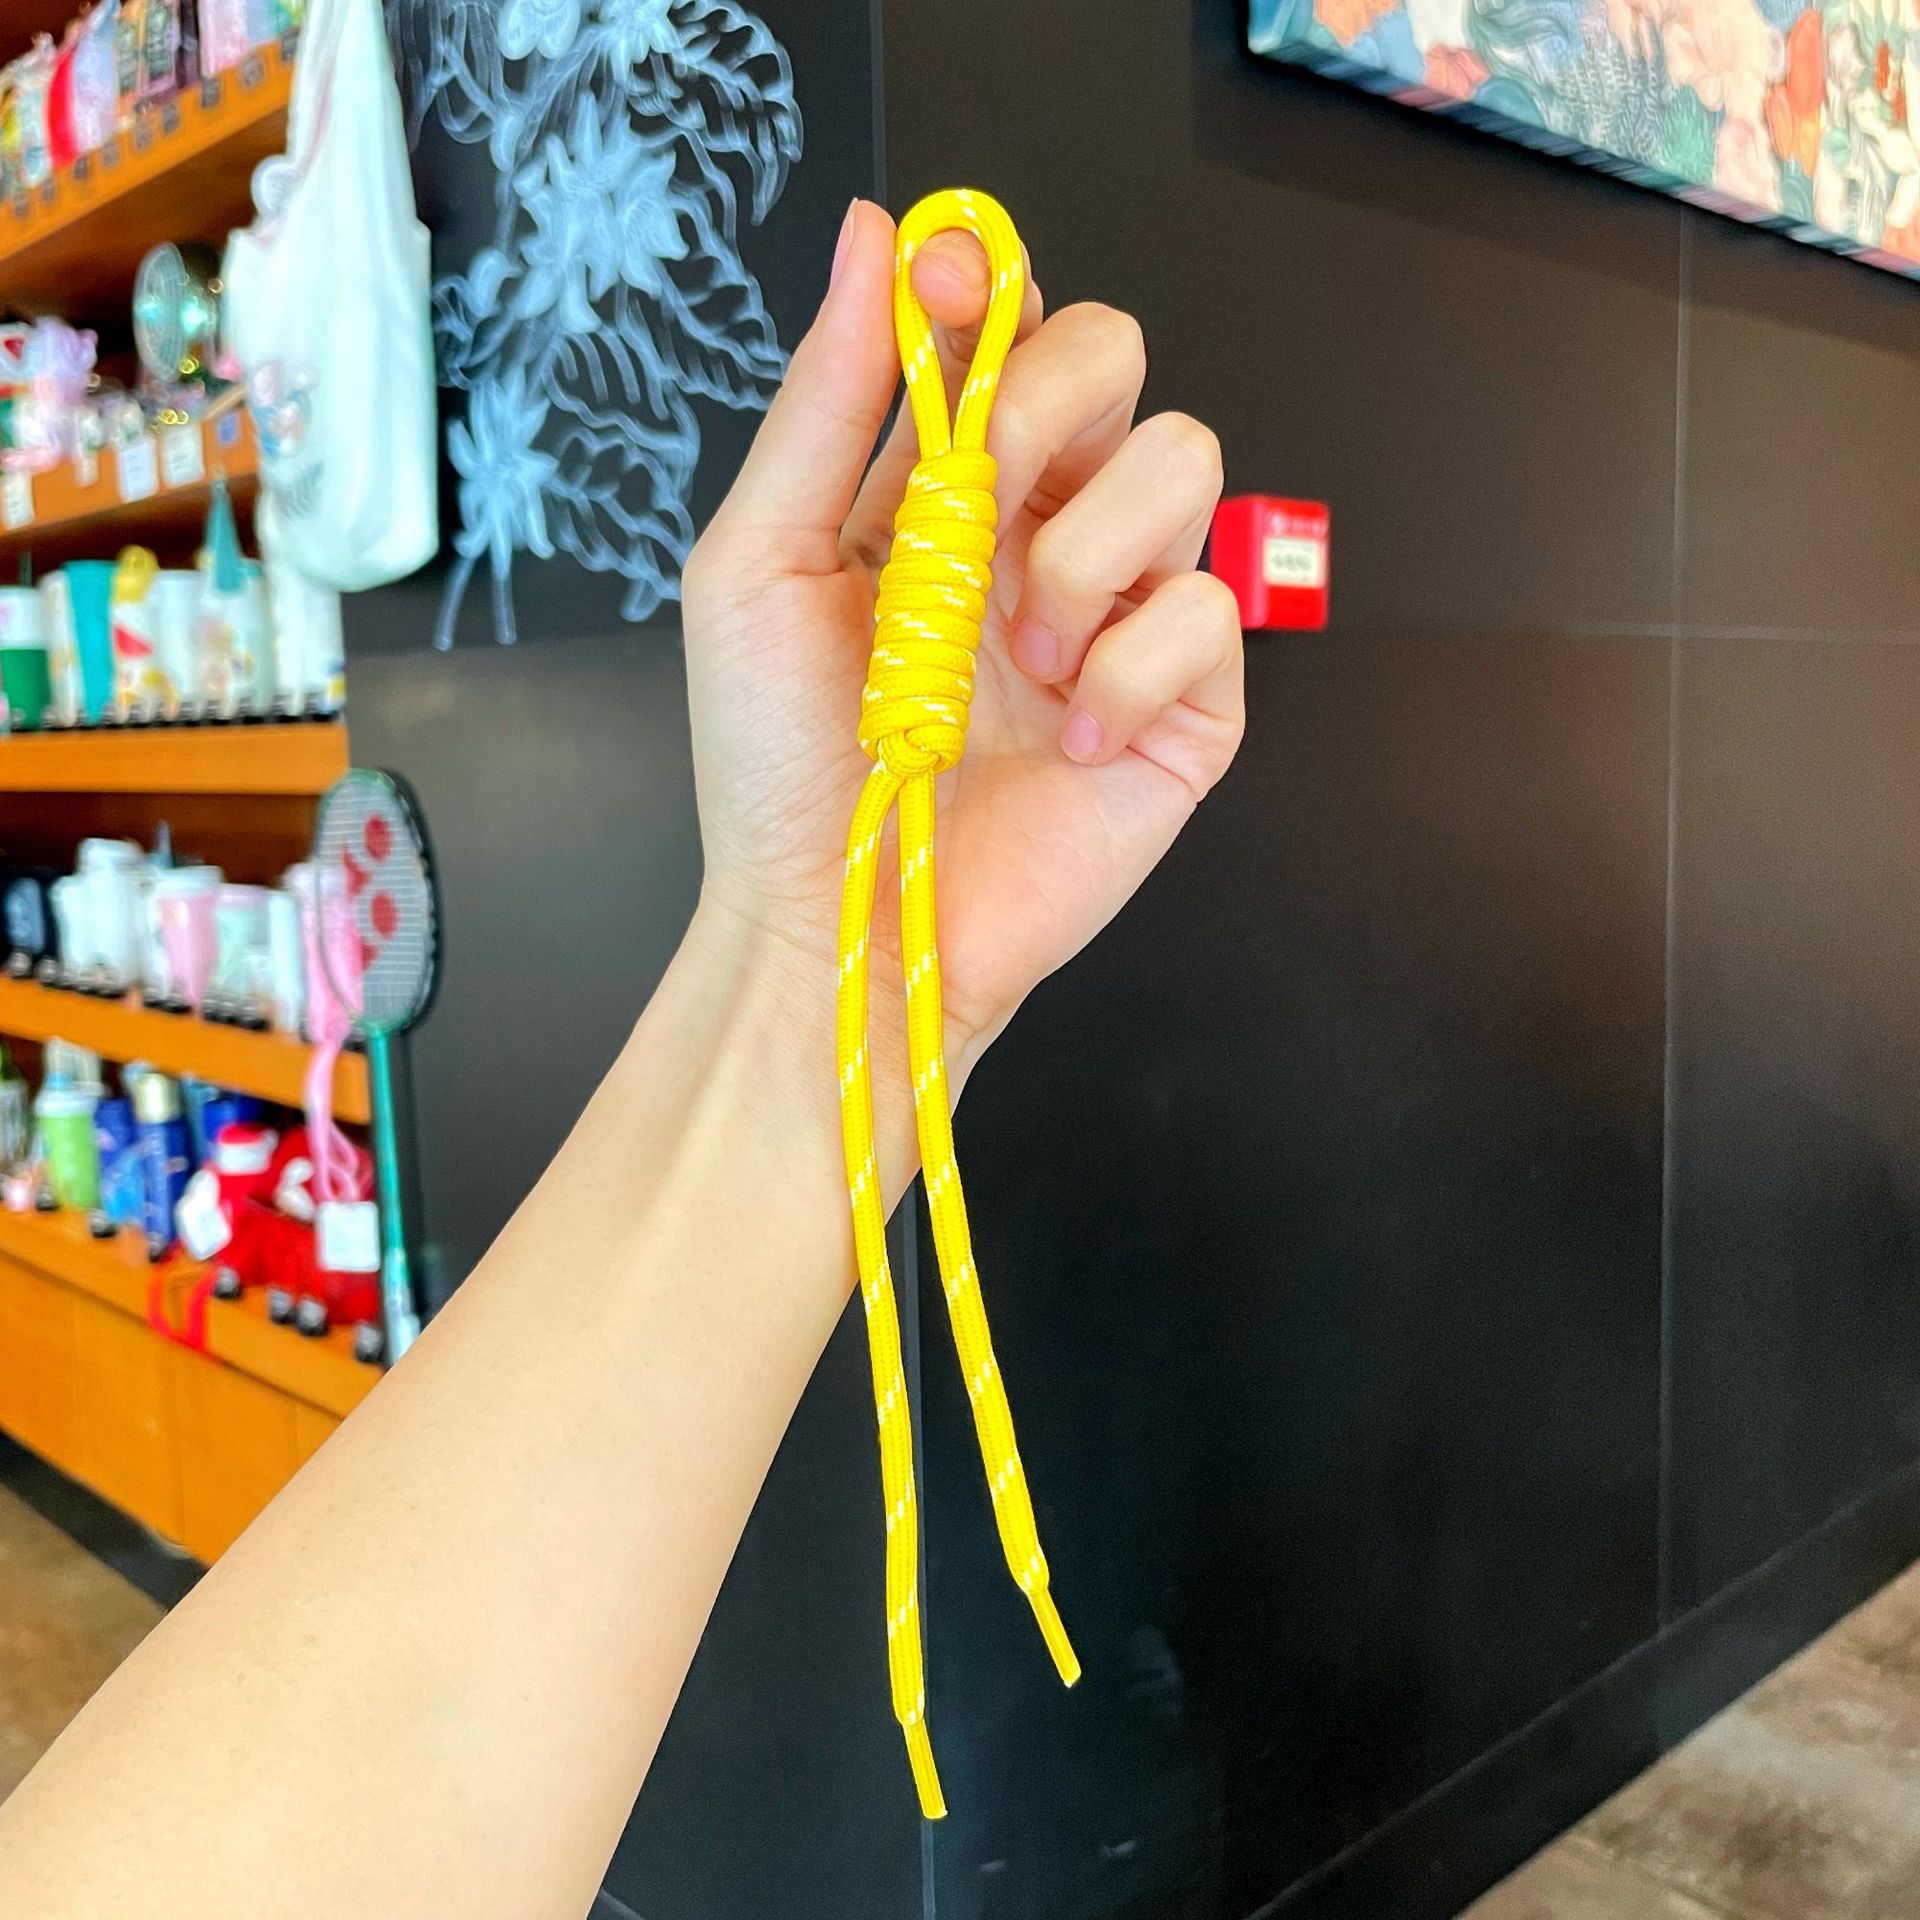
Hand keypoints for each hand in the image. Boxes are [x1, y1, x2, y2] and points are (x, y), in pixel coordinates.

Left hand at [682, 198, 1242, 1085]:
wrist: (842, 921)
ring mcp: (1120, 614)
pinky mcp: (1186, 705)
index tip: (950, 299)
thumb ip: (823, 405)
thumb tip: (874, 236)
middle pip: (1120, 361)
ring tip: (1021, 656)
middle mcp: (1040, 532)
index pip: (1008, 331)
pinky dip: (1134, 668)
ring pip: (1191, 459)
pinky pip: (1214, 610)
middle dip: (1051, 405)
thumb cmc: (781, 762)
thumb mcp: (759, 567)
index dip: (993, 288)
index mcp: (940, 490)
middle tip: (979, 506)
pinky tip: (1071, 736)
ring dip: (1090, 550)